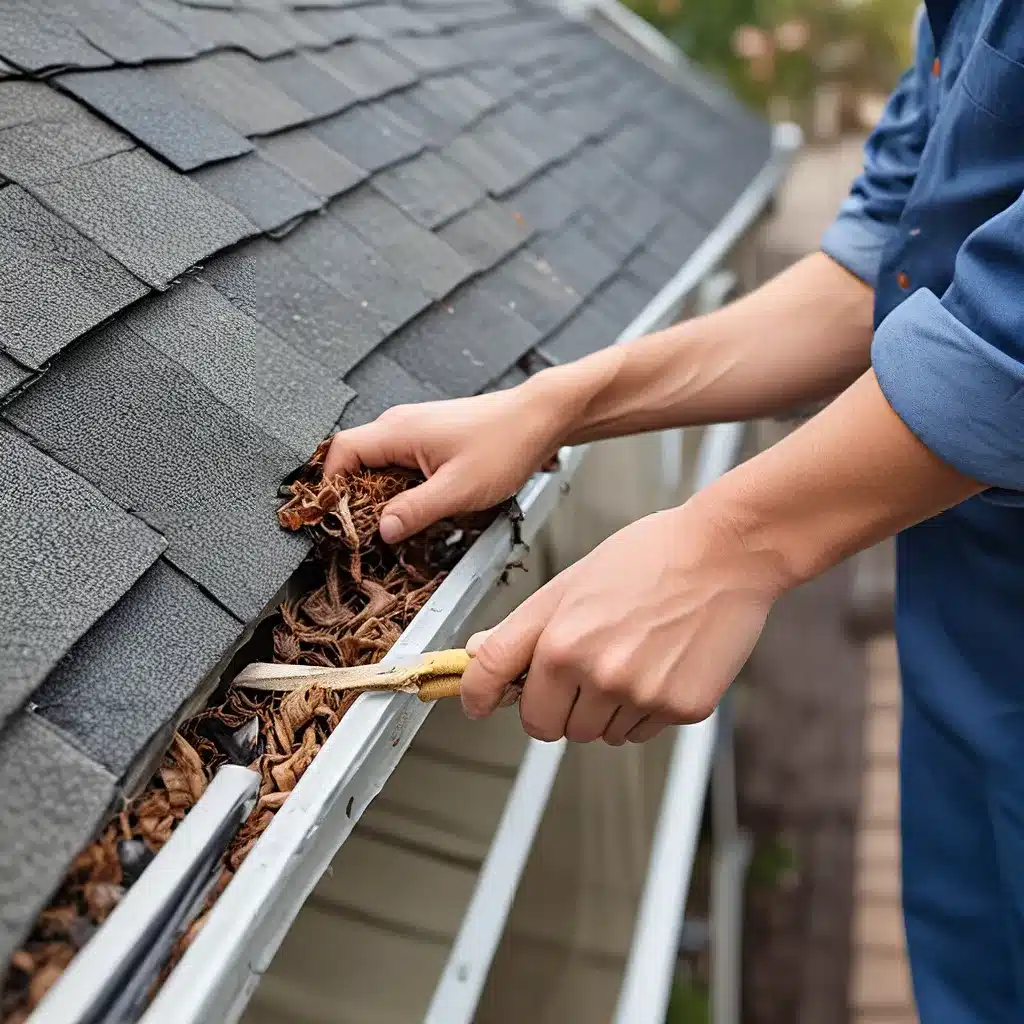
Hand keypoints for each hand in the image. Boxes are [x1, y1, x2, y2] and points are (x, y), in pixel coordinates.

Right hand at [324, 380, 568, 542]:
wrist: (539, 417)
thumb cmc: (505, 443)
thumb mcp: (458, 489)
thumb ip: (415, 511)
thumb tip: (381, 530)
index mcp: (397, 430)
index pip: (340, 453)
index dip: (330, 487)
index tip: (334, 519)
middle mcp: (399, 425)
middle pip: (354, 461)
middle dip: (354, 497)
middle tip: (364, 532)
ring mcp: (414, 429)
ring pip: (378, 465)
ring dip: (380, 495)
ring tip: (393, 524)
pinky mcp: (429, 438)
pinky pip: (399, 463)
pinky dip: (400, 487)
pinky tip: (417, 508)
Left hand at [459, 500, 788, 743]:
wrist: (726, 552)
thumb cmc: (650, 557)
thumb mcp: (572, 582)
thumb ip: (520, 628)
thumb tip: (476, 655)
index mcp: (561, 640)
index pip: (497, 687)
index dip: (480, 696)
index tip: (478, 703)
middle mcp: (596, 674)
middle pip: (550, 726)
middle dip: (558, 704)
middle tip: (584, 667)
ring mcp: (640, 696)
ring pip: (597, 734)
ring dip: (603, 709)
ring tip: (632, 655)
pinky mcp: (680, 709)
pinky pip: (641, 732)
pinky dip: (643, 710)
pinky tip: (660, 665)